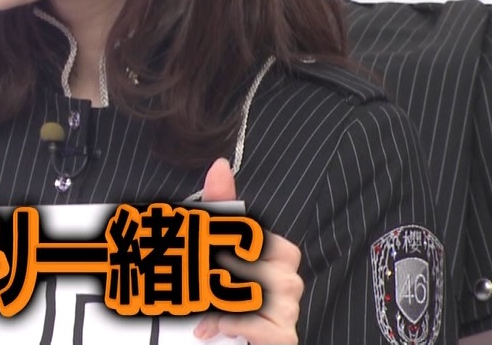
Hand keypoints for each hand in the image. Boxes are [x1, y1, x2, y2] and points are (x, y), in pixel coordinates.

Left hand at [193, 158, 302, 343]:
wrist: (212, 341)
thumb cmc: (214, 293)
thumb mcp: (209, 246)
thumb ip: (219, 206)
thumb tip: (219, 165)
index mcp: (274, 258)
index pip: (270, 241)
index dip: (241, 246)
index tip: (213, 251)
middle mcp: (287, 283)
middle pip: (273, 268)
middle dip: (231, 276)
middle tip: (203, 283)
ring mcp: (288, 313)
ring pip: (271, 295)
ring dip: (229, 302)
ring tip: (204, 309)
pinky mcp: (283, 339)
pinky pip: (271, 328)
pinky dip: (240, 325)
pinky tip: (219, 326)